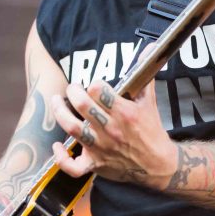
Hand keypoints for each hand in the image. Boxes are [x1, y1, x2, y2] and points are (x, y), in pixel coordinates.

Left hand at [51, 78, 177, 186]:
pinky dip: (61, 158)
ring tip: (56, 102)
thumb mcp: (149, 102)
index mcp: (125, 113)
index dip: (94, 84)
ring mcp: (101, 148)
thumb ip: (144, 75)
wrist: (158, 164)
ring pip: (72, 127)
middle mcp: (111, 130)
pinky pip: (72, 166)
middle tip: (73, 89)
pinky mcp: (95, 164)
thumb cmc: (151, 131)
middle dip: (73, 92)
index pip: (99, 90)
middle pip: (82, 105)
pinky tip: (58, 145)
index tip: (95, 86)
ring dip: (59, 112)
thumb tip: (150, 48)